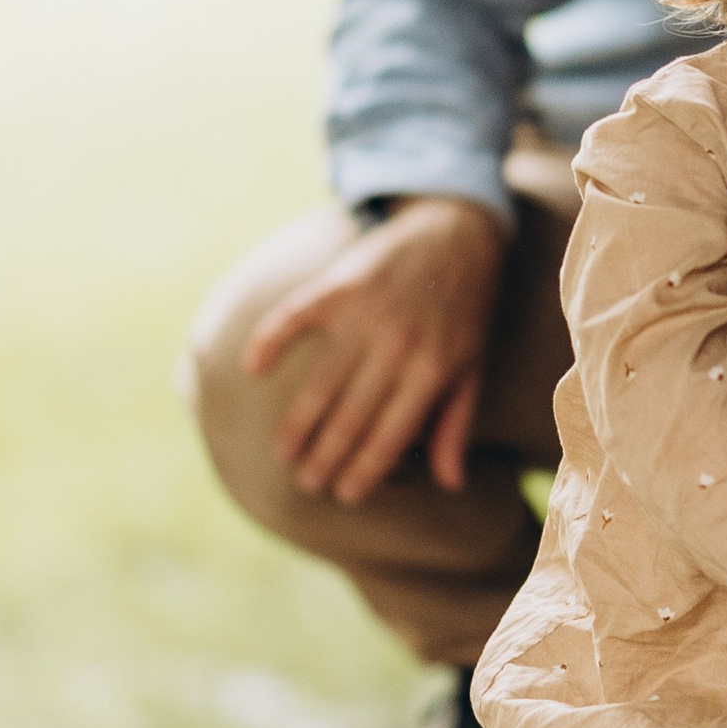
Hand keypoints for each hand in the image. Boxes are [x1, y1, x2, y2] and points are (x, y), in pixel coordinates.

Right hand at [242, 197, 507, 505]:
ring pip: (321, 381)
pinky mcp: (339, 284)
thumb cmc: (466, 309)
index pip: (390, 436)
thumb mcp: (472, 366)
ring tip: (284, 452)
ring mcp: (365, 313)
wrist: (456, 232)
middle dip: (325, 457)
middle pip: (351, 416)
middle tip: (306, 483)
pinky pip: (296, 317)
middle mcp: (396, 345)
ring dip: (299, 422)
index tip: (344, 496)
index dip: (364, 471)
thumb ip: (456, 424)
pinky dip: (271, 340)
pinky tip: (254, 367)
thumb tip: (452, 483)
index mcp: (432, 370)